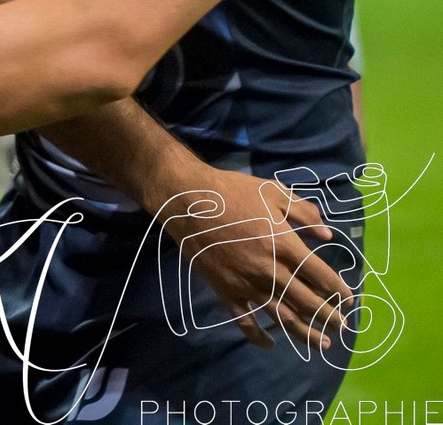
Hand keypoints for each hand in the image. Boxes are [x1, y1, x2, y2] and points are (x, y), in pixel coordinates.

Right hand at [142, 164, 353, 351]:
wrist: (186, 200)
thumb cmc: (231, 192)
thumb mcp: (272, 191)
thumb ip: (304, 213)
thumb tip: (328, 236)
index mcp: (284, 245)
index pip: (321, 276)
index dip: (339, 290)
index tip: (349, 299)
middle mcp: (270, 270)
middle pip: (308, 301)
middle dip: (329, 316)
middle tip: (342, 326)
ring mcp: (247, 284)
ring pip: (283, 317)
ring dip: (306, 333)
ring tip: (322, 344)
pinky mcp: (226, 291)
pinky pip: (244, 321)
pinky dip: (258, 336)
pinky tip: (270, 344)